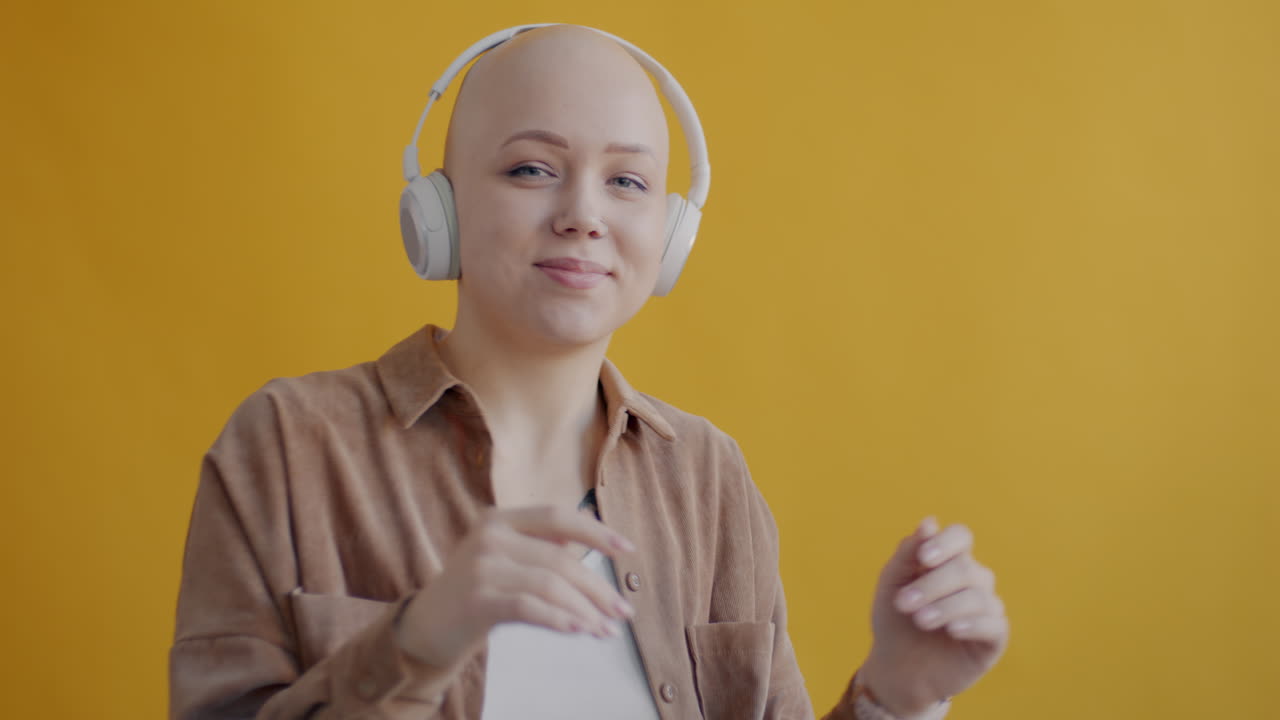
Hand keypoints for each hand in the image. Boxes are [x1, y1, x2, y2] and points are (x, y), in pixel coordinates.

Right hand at [395, 505, 636, 667]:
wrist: (425, 627)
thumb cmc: (475, 591)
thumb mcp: (506, 558)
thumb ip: (542, 541)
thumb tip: (588, 522)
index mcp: (500, 519)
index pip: (557, 516)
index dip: (596, 531)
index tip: (627, 549)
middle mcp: (489, 536)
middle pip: (559, 557)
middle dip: (598, 587)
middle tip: (622, 611)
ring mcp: (480, 567)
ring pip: (549, 584)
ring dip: (585, 609)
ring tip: (605, 629)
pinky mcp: (476, 600)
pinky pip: (529, 607)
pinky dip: (559, 619)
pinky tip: (579, 630)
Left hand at [859, 517, 1008, 716]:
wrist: (897, 668)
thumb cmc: (895, 620)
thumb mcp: (893, 584)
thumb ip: (908, 553)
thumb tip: (929, 522)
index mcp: (949, 560)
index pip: (961, 536)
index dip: (946, 543)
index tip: (923, 559)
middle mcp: (973, 580)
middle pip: (965, 568)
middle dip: (931, 584)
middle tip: (902, 604)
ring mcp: (987, 608)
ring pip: (978, 596)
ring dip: (945, 606)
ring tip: (919, 620)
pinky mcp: (994, 638)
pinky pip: (994, 624)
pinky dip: (972, 624)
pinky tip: (951, 630)